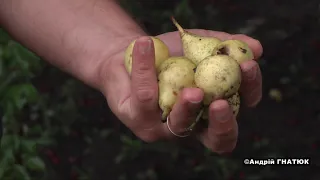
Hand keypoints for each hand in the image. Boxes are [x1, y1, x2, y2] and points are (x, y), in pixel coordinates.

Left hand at [100, 29, 262, 153]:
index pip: (240, 107)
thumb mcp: (200, 46)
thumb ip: (226, 46)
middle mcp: (194, 124)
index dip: (250, 91)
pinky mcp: (139, 119)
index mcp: (212, 108)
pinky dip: (146, 67)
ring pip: (181, 124)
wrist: (131, 53)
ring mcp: (165, 127)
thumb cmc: (170, 54)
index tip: (248, 66)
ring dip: (188, 107)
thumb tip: (257, 48)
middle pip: (218, 139)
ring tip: (191, 89)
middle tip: (220, 103)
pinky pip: (146, 95)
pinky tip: (145, 43)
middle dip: (224, 122)